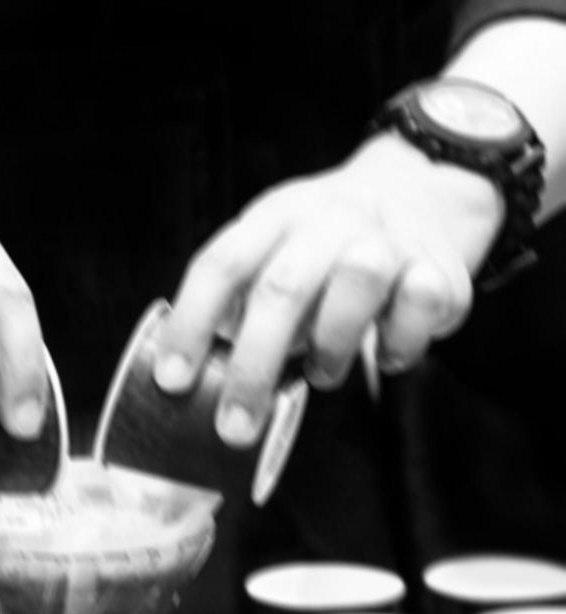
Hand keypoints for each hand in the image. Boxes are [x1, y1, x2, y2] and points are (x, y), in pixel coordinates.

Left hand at [153, 132, 503, 446]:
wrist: (420, 187)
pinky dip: (400, 343)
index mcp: (273, 217)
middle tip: (235, 426)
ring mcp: (388, 237)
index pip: (221, 266)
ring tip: (320, 371)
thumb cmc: (325, 241)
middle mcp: (328, 219)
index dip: (191, 324)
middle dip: (253, 367)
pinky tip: (385, 351)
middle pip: (283, 288)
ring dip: (331, 345)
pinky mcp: (441, 265)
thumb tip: (190, 377)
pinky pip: (421, 305)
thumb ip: (236, 304)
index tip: (172, 381)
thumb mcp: (272, 250)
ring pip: (358, 282)